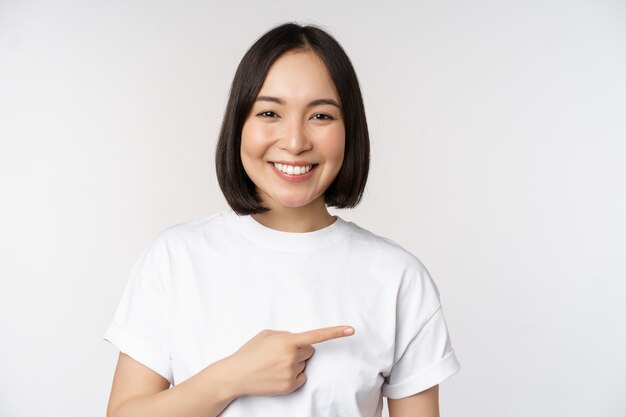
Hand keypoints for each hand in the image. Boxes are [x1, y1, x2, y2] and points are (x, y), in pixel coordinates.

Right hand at [225, 326, 354, 396]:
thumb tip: (298, 340)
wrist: (235, 375)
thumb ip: (286, 334)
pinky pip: (302, 376)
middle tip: (280, 354)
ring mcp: (292, 373)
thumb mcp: (267, 335)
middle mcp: (292, 357)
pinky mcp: (290, 386)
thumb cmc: (250, 352)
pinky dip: (293, 375)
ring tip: (274, 365)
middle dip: (300, 350)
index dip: (336, 332)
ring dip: (294, 362)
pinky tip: (277, 374)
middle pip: (310, 350)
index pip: (317, 336)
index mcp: (287, 341)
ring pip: (304, 363)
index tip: (352, 330)